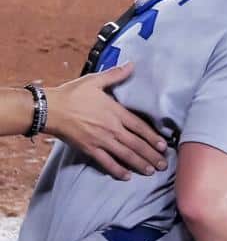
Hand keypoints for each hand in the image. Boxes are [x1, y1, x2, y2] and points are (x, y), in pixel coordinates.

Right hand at [43, 65, 169, 179]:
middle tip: (163, 164)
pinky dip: (117, 170)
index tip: (163, 145)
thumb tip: (132, 64)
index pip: (140, 126)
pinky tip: (127, 176)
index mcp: (115, 112)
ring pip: (124, 155)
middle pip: (136, 144)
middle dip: (151, 155)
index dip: (153, 137)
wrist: (49, 109)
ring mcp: (100, 140)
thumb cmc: (72, 94)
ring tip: (151, 171)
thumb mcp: (95, 81)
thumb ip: (115, 75)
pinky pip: (105, 162)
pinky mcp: (88, 149)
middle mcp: (111, 128)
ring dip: (139, 164)